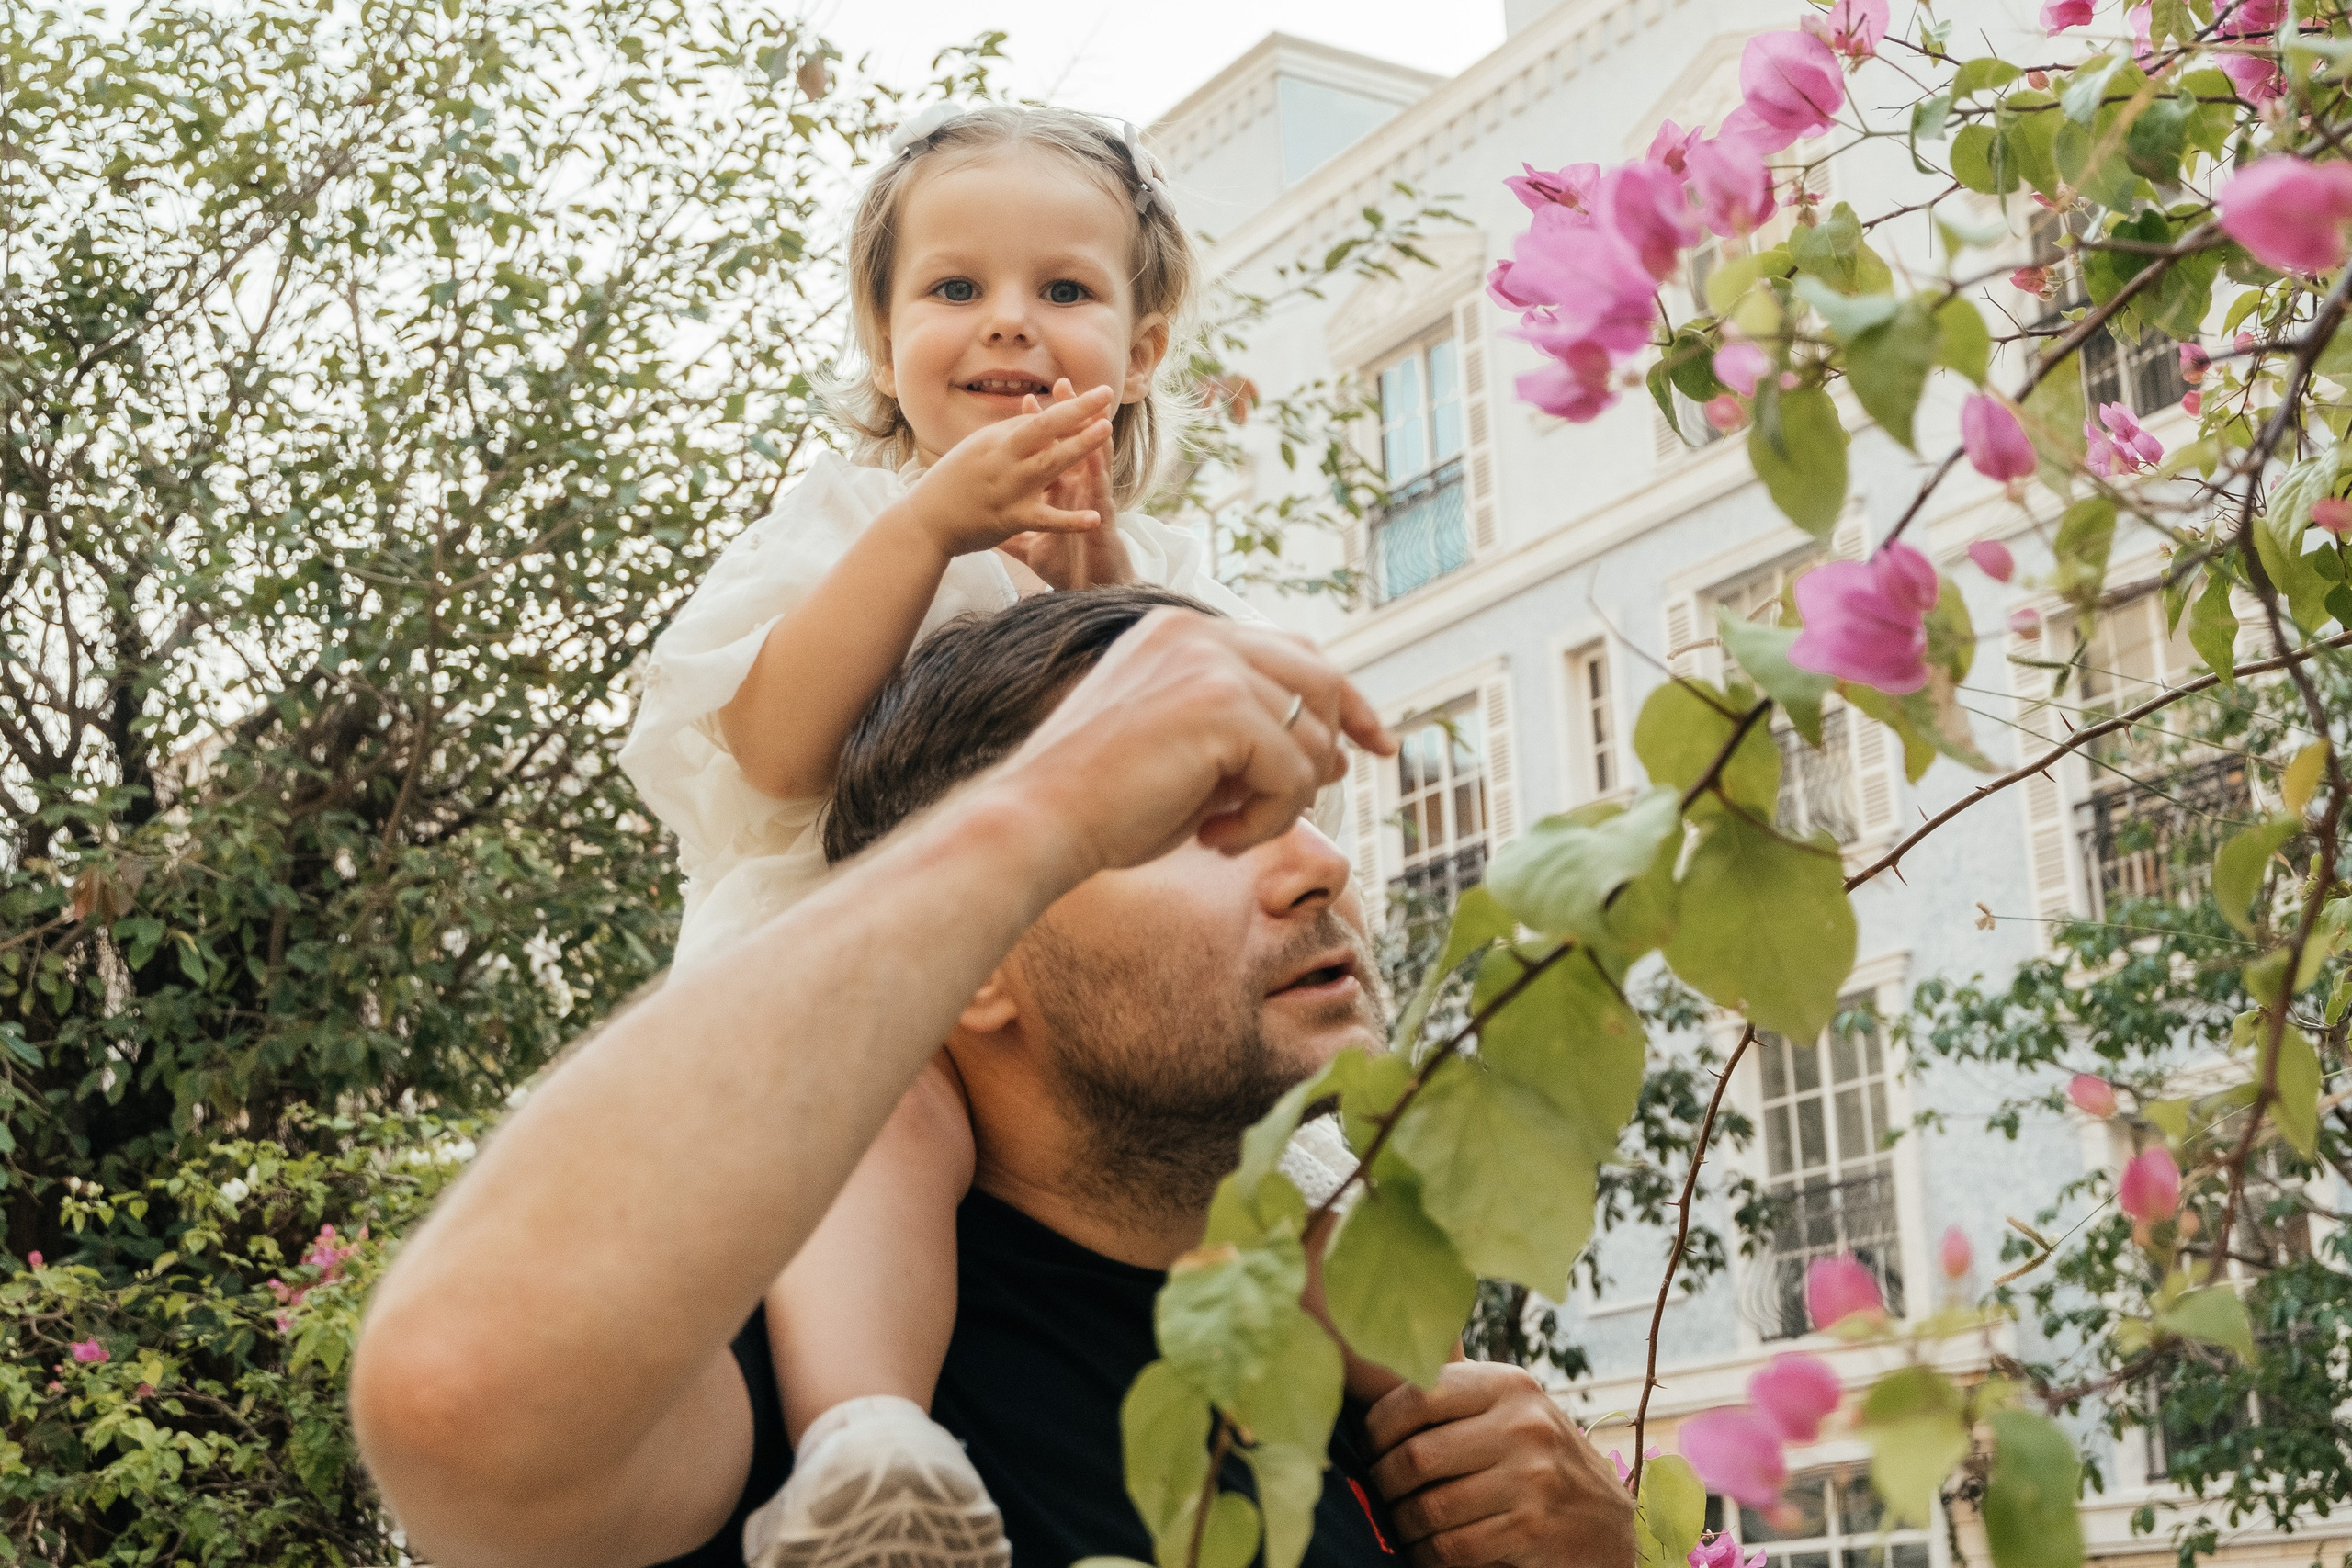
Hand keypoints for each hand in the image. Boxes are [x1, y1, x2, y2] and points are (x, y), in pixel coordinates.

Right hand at [892, 383, 1115, 557]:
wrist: (924, 521)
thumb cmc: (954, 482)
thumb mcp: (979, 449)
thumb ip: (1010, 434)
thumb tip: (1038, 412)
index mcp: (996, 440)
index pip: (1040, 419)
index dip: (1071, 407)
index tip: (1099, 393)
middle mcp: (1002, 459)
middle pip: (1044, 430)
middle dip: (1077, 412)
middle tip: (1106, 395)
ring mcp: (1007, 488)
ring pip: (1048, 465)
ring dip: (1079, 447)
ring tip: (1106, 432)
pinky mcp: (1009, 519)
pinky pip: (1045, 519)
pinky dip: (1070, 521)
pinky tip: (1094, 518)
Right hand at [991, 609, 1391, 877]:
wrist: (1039, 822)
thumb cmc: (1101, 805)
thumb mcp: (1185, 757)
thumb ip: (1249, 741)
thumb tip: (1336, 754)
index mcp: (1178, 633)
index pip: (1288, 651)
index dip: (1339, 697)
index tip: (1373, 742)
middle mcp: (1197, 633)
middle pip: (1318, 678)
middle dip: (1344, 733)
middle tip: (1339, 784)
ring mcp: (1210, 663)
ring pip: (1310, 734)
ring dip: (1286, 797)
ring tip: (1229, 830)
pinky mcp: (1221, 706)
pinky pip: (1292, 773)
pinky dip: (1268, 820)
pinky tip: (1215, 839)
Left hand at [1020, 380, 1134, 589]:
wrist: (1091, 594)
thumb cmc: (1066, 568)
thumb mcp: (1032, 547)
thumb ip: (1014, 531)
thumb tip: (990, 524)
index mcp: (1060, 492)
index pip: (1047, 451)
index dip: (1037, 428)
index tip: (1024, 399)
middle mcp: (1079, 492)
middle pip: (1071, 447)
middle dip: (1066, 416)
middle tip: (1061, 384)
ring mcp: (1093, 505)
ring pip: (1094, 464)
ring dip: (1091, 436)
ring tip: (1091, 408)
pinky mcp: (1103, 524)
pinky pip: (1100, 500)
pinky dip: (1099, 481)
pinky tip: (1097, 461)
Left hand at [1366, 1363, 1635, 1567]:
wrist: (1606, 1523)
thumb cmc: (1538, 1458)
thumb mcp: (1510, 1409)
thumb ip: (1456, 1392)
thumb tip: (1375, 1364)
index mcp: (1508, 1386)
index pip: (1417, 1395)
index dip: (1377, 1427)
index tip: (1368, 1448)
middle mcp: (1523, 1426)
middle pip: (1415, 1457)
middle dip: (1382, 1482)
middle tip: (1375, 1492)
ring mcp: (1531, 1479)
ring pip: (1428, 1508)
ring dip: (1401, 1523)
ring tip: (1398, 1522)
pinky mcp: (1532, 1530)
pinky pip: (1451, 1548)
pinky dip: (1425, 1554)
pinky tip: (1424, 1548)